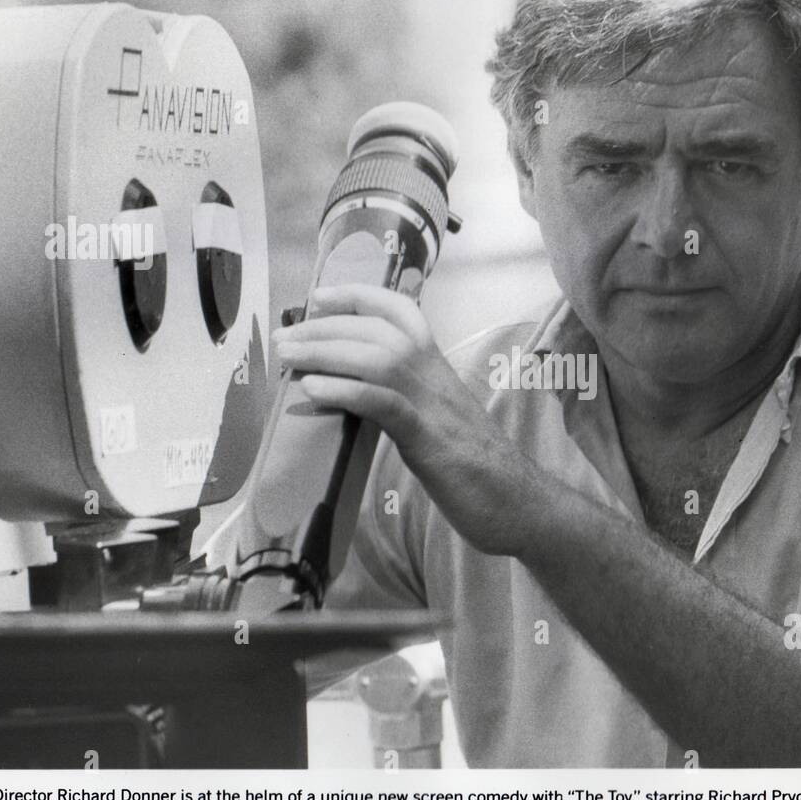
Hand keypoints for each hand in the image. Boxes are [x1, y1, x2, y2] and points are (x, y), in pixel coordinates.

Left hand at [270, 283, 540, 555]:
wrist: (516, 502)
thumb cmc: (476, 468)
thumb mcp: (435, 421)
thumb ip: (403, 402)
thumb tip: (358, 398)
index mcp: (438, 368)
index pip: (401, 312)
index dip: (358, 297)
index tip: (319, 298)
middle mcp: (436, 375)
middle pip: (377, 331)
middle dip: (324, 329)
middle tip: (284, 340)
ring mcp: (433, 405)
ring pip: (377, 358)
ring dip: (326, 352)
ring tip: (288, 357)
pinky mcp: (429, 438)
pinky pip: (385, 403)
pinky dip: (347, 390)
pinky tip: (314, 389)